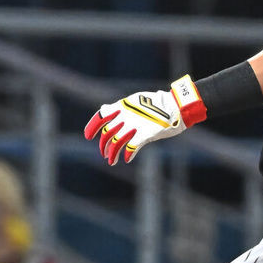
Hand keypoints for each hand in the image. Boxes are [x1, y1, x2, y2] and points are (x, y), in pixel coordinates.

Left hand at [84, 76, 205, 164]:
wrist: (175, 106)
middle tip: (104, 153)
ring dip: (112, 153)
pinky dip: (128, 154)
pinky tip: (127, 158)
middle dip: (103, 145)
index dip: (92, 126)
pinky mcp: (145, 134)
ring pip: (117, 142)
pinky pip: (131, 147)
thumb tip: (104, 109)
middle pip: (107, 132)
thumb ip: (117, 107)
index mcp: (122, 106)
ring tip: (112, 161)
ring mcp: (135, 125)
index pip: (101, 116)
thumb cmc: (155, 103)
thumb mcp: (133, 101)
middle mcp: (126, 115)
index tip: (87, 136)